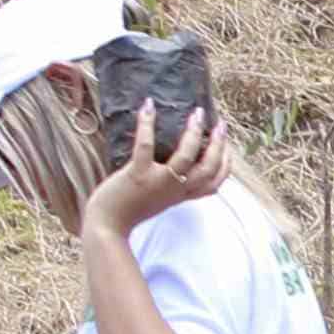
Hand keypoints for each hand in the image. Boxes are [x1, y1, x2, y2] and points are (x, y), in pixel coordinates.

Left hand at [87, 101, 231, 239]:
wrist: (107, 226)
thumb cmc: (131, 210)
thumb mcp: (162, 201)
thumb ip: (175, 188)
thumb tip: (182, 168)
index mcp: (183, 195)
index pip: (216, 182)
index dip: (226, 163)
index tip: (227, 145)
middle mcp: (176, 189)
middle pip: (209, 167)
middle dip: (218, 143)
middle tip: (219, 123)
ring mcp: (158, 182)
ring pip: (186, 156)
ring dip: (193, 132)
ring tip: (196, 114)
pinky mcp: (137, 174)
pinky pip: (146, 146)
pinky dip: (147, 124)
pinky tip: (148, 107)